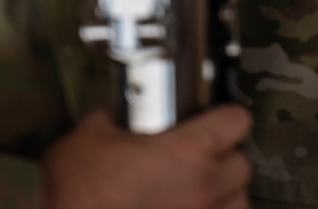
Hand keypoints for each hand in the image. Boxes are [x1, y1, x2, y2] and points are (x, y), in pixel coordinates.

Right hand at [43, 106, 251, 208]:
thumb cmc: (76, 196)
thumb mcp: (85, 140)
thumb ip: (109, 122)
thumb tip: (110, 119)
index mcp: (187, 152)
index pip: (236, 121)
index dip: (226, 117)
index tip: (217, 120)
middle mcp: (203, 189)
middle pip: (242, 166)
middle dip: (225, 160)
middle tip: (201, 160)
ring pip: (238, 204)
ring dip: (223, 197)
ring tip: (198, 194)